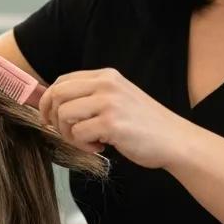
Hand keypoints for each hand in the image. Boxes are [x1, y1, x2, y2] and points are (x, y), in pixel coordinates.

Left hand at [38, 68, 193, 168]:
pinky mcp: (111, 124)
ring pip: (65, 115)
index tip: (49, 118)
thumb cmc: (145, 125)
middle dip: (53, 118)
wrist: (174, 140)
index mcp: (107, 76)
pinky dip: (84, 146)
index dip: (49, 101)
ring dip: (69, 134)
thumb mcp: (119, 98)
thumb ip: (92, 96)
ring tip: (89, 141)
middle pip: (57, 95)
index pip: (62, 81)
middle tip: (66, 133)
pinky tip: (101, 147)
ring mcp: (109, 103)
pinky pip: (78, 134)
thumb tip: (55, 105)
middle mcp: (106, 84)